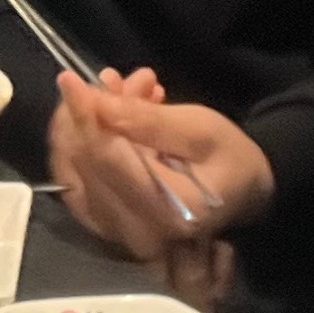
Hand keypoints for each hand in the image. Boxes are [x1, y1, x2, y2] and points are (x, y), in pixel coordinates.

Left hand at [51, 67, 275, 286]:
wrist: (243, 192)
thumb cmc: (229, 158)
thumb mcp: (202, 130)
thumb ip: (148, 121)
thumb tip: (96, 103)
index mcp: (167, 211)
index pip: (107, 160)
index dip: (84, 116)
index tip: (70, 79)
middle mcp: (136, 231)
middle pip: (83, 165)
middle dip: (88, 114)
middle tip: (112, 79)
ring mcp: (117, 232)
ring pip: (72, 171)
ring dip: (84, 124)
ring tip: (117, 91)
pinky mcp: (105, 225)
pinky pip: (74, 180)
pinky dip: (82, 142)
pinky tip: (105, 115)